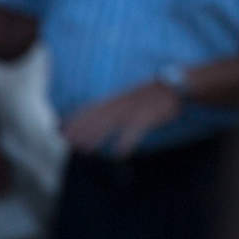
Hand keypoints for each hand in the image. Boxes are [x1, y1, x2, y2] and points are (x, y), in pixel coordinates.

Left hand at [61, 81, 182, 157]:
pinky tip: (118, 154)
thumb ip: (115, 105)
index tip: (60, 130)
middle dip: (81, 130)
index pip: (92, 108)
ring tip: (84, 150)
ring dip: (97, 137)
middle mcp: (123, 103)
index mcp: (118, 98)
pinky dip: (126, 141)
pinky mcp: (149, 116)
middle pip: (98, 117)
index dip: (75, 119)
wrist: (178, 84)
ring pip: (112, 124)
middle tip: (66, 142)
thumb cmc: (154, 94)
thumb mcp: (132, 96)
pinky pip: (136, 130)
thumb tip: (100, 116)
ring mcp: (135, 109)